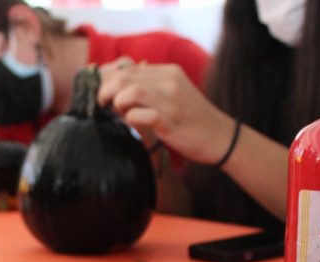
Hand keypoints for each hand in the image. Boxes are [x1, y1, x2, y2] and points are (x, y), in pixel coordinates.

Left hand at [97, 63, 235, 164]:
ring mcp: (171, 100)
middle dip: (104, 92)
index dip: (104, 79)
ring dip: (116, 103)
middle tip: (103, 107)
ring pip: (130, 90)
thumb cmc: (189, 119)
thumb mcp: (169, 93)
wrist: (221, 137)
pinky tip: (134, 124)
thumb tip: (111, 78)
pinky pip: (142, 115)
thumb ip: (145, 84)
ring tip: (118, 114)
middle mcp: (169, 80)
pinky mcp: (172, 121)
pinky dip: (131, 119)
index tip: (98, 94)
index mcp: (166, 71)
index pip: (124, 65)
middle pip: (122, 76)